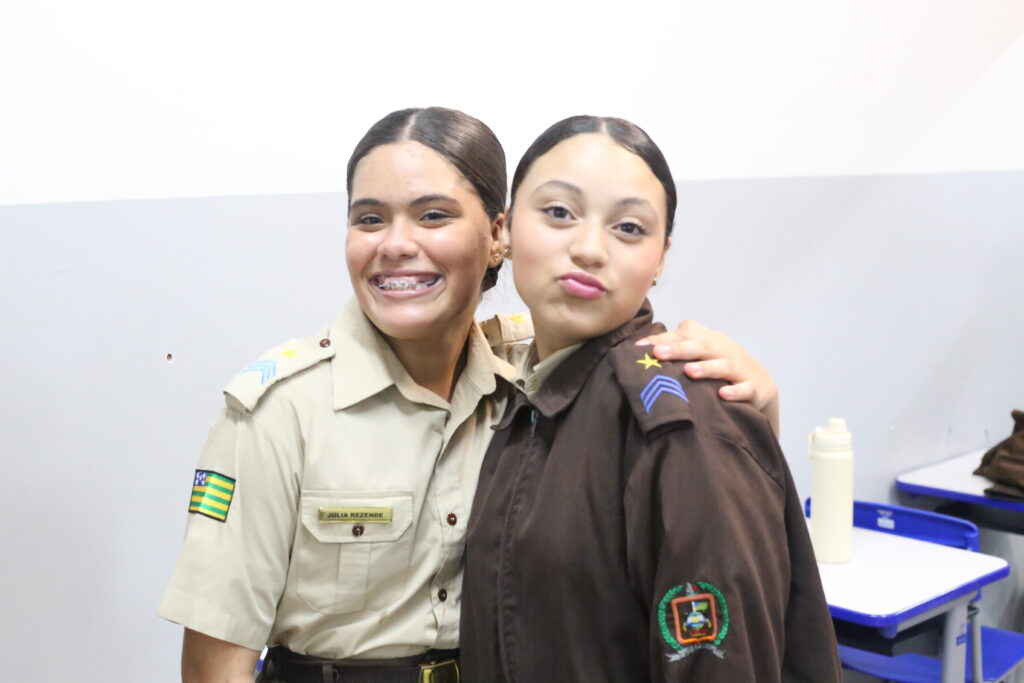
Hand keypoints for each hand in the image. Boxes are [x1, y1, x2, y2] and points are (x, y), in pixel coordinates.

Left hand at [637, 321, 779, 435]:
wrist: (761, 385)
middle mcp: (724, 350)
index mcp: (709, 340)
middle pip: (702, 345)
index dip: (663, 339)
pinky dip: (736, 391)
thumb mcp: (701, 354)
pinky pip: (746, 389)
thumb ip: (676, 350)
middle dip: (679, 349)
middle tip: (658, 353)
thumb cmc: (720, 368)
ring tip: (688, 372)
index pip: (685, 334)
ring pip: (724, 365)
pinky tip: (723, 395)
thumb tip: (637, 353)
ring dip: (707, 368)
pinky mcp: (754, 388)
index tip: (639, 348)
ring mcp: (741, 368)